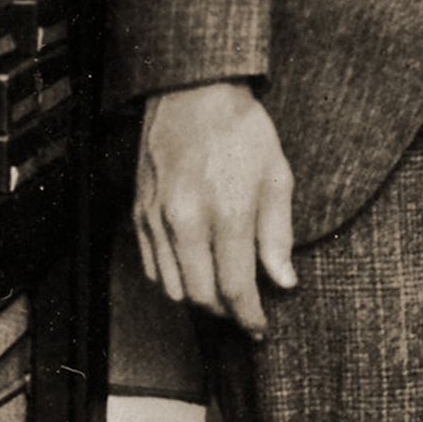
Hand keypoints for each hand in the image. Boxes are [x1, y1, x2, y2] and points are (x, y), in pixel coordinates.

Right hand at [135, 83, 303, 334]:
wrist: (193, 92)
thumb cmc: (242, 132)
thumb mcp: (277, 177)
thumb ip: (278, 235)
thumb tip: (284, 281)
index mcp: (227, 214)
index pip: (235, 288)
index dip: (248, 316)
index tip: (259, 329)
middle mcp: (186, 222)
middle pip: (200, 297)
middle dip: (224, 312)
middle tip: (243, 311)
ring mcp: (157, 219)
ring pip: (172, 287)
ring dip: (197, 298)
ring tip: (220, 290)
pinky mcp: (138, 213)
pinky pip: (151, 266)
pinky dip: (172, 277)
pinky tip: (193, 267)